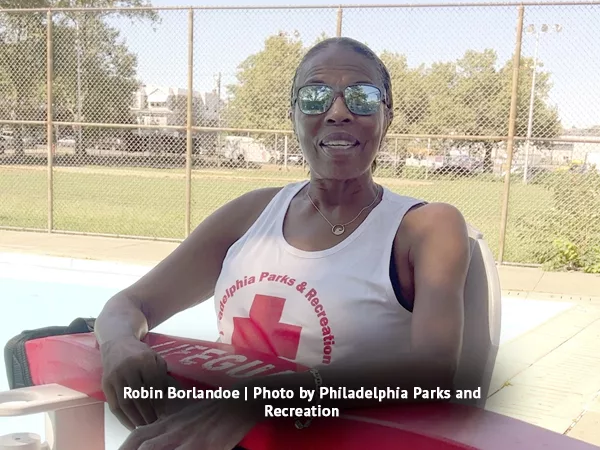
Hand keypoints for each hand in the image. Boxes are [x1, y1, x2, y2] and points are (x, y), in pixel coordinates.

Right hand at [100, 336, 171, 429]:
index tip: (163, 412)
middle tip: (154, 423)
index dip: (159, 400)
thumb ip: (162, 374)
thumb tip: (165, 398)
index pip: (154, 384)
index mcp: (145, 359)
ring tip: (144, 427)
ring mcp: (115, 376)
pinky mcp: (106, 383)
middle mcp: (129, 367)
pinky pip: (114, 405)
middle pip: (139, 396)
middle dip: (148, 412)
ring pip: (126, 403)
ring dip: (135, 418)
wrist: (117, 343)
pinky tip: (131, 425)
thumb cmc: (140, 353)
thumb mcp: (155, 357)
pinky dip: (123, 418)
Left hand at [118, 397, 259, 449]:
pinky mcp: (202, 446)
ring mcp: (187, 440)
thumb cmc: (212, 411)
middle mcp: (173, 431)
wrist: (237, 403)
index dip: (123, 449)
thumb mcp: (185, 414)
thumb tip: (152, 435)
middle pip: (141, 446)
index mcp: (167, 423)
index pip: (136, 437)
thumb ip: (168, 425)